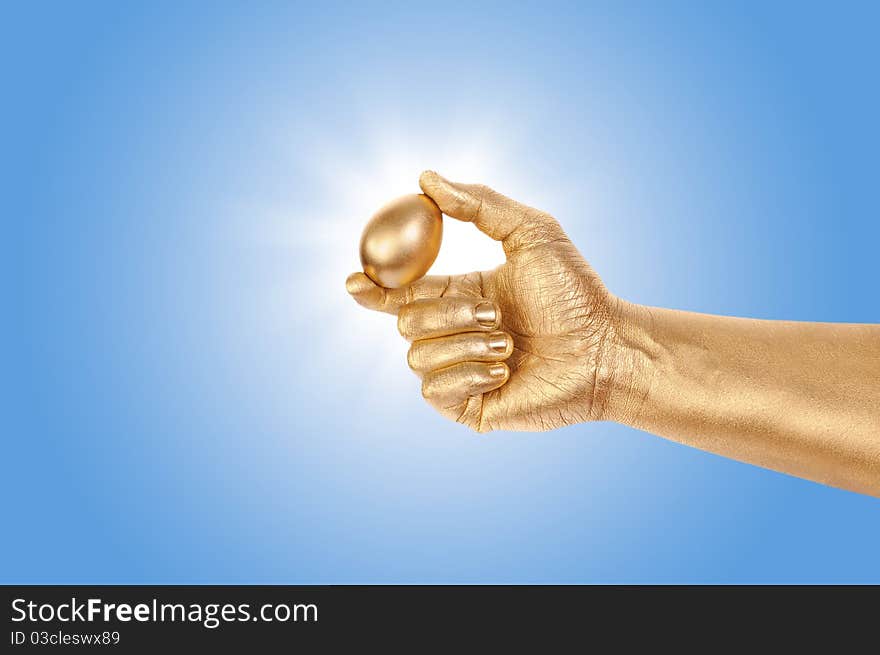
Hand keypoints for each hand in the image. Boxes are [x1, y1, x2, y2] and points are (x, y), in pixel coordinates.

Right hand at [346, 171, 625, 431]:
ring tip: (509, 346)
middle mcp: (455, 333)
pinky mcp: (468, 408)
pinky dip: (467, 375)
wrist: (607, 349)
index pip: (403, 293)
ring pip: (415, 356)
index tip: (355, 281)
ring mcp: (459, 372)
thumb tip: (425, 178)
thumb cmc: (577, 292)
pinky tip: (504, 373)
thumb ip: (479, 204)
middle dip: (448, 314)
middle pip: (406, 321)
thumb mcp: (532, 232)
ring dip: (464, 345)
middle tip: (496, 316)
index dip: (375, 289)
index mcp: (463, 295)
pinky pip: (433, 391)